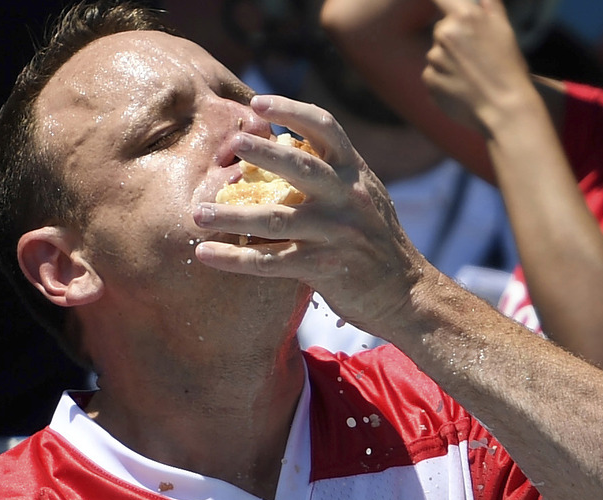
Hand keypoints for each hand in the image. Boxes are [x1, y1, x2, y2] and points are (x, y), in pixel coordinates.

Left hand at [194, 94, 429, 336]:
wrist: (405, 293)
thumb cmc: (374, 242)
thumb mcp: (363, 197)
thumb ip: (331, 174)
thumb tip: (281, 149)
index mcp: (354, 172)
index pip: (325, 128)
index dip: (291, 111)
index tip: (257, 102)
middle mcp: (347, 197)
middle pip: (301, 167)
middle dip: (263, 152)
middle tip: (229, 145)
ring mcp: (336, 233)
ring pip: (276, 219)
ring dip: (232, 216)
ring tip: (198, 214)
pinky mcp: (325, 268)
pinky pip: (271, 262)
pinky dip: (235, 259)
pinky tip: (207, 255)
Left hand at [423, 0, 532, 133]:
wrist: (505, 108)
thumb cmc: (509, 69)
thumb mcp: (504, 31)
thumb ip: (490, 8)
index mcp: (465, 16)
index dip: (439, 0)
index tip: (438, 4)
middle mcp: (446, 33)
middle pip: (441, 31)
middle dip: (453, 41)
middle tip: (476, 59)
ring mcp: (435, 57)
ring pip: (436, 55)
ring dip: (448, 64)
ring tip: (472, 77)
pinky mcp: (430, 79)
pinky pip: (432, 76)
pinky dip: (443, 82)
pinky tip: (462, 90)